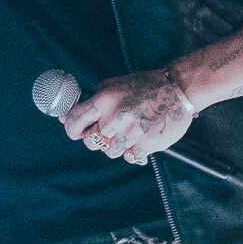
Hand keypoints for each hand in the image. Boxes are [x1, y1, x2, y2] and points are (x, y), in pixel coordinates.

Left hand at [61, 68, 194, 166]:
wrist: (179, 90)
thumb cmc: (144, 87)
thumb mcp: (114, 86)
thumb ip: (90, 102)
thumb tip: (63, 118)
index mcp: (104, 100)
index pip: (74, 121)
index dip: (71, 130)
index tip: (77, 132)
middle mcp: (115, 117)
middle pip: (91, 142)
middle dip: (98, 139)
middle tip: (111, 130)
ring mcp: (131, 133)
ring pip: (110, 152)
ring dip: (116, 146)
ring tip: (129, 132)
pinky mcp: (146, 144)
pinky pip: (129, 157)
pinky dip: (132, 152)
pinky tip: (139, 139)